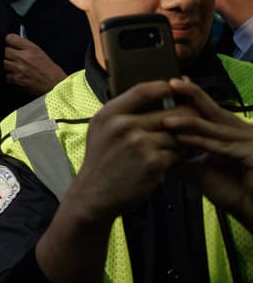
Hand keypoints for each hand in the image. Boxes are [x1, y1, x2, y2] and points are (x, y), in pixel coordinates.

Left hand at [3, 34, 66, 95]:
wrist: (55, 87)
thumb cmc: (50, 71)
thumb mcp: (41, 54)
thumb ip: (26, 48)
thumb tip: (14, 45)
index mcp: (31, 49)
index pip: (10, 38)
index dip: (9, 41)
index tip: (9, 43)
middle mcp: (23, 58)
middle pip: (4, 51)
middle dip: (7, 54)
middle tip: (12, 57)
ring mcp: (17, 69)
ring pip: (3, 63)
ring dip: (7, 65)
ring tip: (15, 68)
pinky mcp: (15, 80)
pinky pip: (5, 76)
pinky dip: (10, 76)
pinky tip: (17, 77)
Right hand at [64, 80, 183, 224]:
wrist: (94, 195)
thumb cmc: (100, 161)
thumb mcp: (100, 130)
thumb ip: (121, 113)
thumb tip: (152, 95)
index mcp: (109, 114)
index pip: (143, 90)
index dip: (164, 87)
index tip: (175, 89)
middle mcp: (124, 125)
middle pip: (169, 113)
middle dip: (184, 119)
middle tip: (189, 123)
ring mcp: (140, 144)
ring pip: (177, 135)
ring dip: (180, 142)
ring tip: (172, 148)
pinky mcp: (153, 163)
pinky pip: (177, 154)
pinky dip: (176, 158)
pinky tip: (166, 163)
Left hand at [164, 77, 252, 229]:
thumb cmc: (236, 192)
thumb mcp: (202, 172)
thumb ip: (183, 160)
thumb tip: (157, 152)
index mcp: (233, 134)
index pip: (209, 111)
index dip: (191, 97)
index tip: (172, 85)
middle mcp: (243, 132)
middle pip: (214, 110)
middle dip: (192, 96)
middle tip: (171, 84)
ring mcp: (249, 141)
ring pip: (214, 127)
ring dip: (188, 122)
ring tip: (165, 119)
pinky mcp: (251, 153)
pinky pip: (220, 146)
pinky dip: (199, 142)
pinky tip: (181, 139)